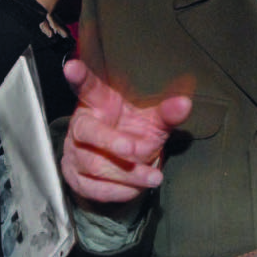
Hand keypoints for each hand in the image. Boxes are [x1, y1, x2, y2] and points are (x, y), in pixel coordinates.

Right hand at [60, 59, 191, 207]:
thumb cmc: (135, 133)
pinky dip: (120, 190)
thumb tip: (184, 103)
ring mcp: (74, 152)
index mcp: (99, 102)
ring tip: (153, 176)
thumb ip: (167, 113)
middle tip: (135, 149)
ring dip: (128, 174)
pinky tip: (136, 187)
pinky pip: (95, 187)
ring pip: (94, 164)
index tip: (72, 66)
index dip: (79, 77)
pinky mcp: (75, 177)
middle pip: (88, 131)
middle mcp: (81, 125)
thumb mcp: (153, 121)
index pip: (87, 87)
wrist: (124, 166)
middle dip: (112, 142)